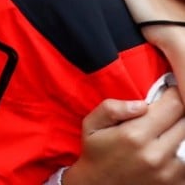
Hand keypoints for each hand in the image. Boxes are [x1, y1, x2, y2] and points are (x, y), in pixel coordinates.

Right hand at [62, 91, 184, 184]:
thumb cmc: (96, 152)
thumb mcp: (92, 124)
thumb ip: (112, 108)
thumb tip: (142, 104)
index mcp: (135, 135)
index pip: (174, 106)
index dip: (174, 95)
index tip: (170, 92)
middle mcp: (155, 154)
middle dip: (177, 113)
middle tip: (166, 112)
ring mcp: (168, 172)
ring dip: (179, 133)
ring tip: (165, 131)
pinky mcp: (175, 183)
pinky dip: (180, 151)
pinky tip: (165, 149)